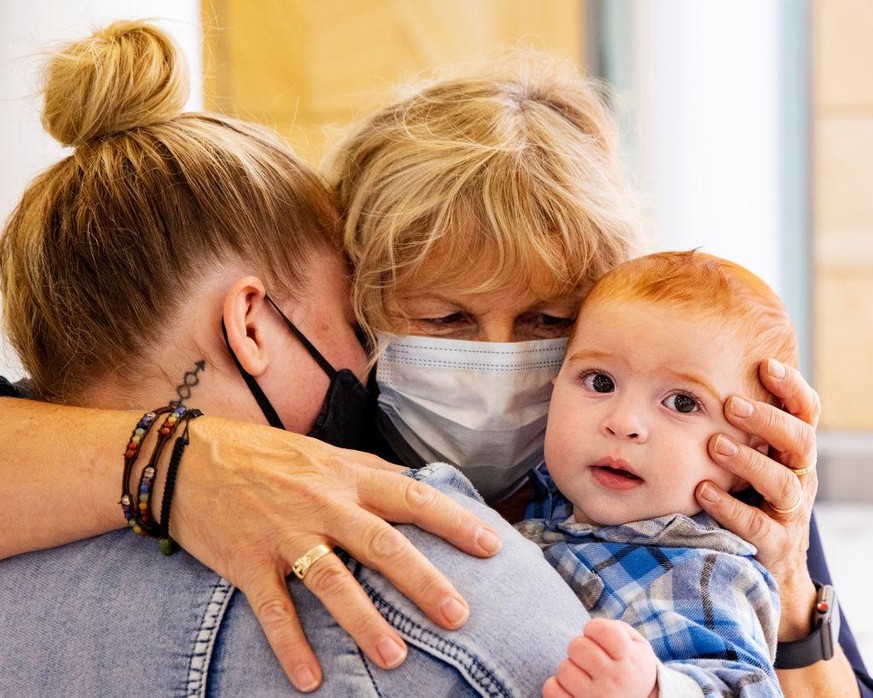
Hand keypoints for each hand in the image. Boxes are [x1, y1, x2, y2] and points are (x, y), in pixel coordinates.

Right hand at [164, 416, 501, 691]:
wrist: (186, 458)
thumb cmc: (262, 453)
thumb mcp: (320, 451)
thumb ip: (366, 469)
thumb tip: (413, 483)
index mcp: (344, 475)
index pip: (411, 496)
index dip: (454, 520)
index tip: (491, 546)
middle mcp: (321, 503)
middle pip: (382, 543)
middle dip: (423, 581)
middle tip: (458, 616)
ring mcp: (284, 533)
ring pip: (331, 581)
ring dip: (365, 621)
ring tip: (396, 656)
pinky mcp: (247, 562)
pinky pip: (272, 608)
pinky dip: (290, 644)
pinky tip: (310, 678)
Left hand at [542, 618, 657, 697]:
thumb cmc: (630, 665)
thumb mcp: (636, 643)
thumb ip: (615, 628)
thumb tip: (590, 630)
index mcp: (629, 659)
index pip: (600, 630)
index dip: (594, 628)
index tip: (598, 636)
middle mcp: (615, 680)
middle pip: (577, 647)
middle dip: (579, 646)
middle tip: (588, 656)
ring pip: (564, 669)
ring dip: (570, 668)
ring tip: (583, 674)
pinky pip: (553, 691)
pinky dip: (555, 686)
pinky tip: (570, 687)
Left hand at [696, 359, 818, 638]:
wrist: (770, 564)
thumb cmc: (749, 496)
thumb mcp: (748, 458)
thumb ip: (735, 427)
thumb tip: (693, 379)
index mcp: (793, 452)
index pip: (805, 413)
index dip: (792, 388)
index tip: (766, 364)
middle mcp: (799, 477)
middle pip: (800, 441)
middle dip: (767, 420)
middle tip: (731, 404)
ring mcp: (790, 513)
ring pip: (783, 483)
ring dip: (748, 461)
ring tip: (715, 444)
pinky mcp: (774, 544)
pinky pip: (757, 525)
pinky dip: (729, 506)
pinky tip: (703, 490)